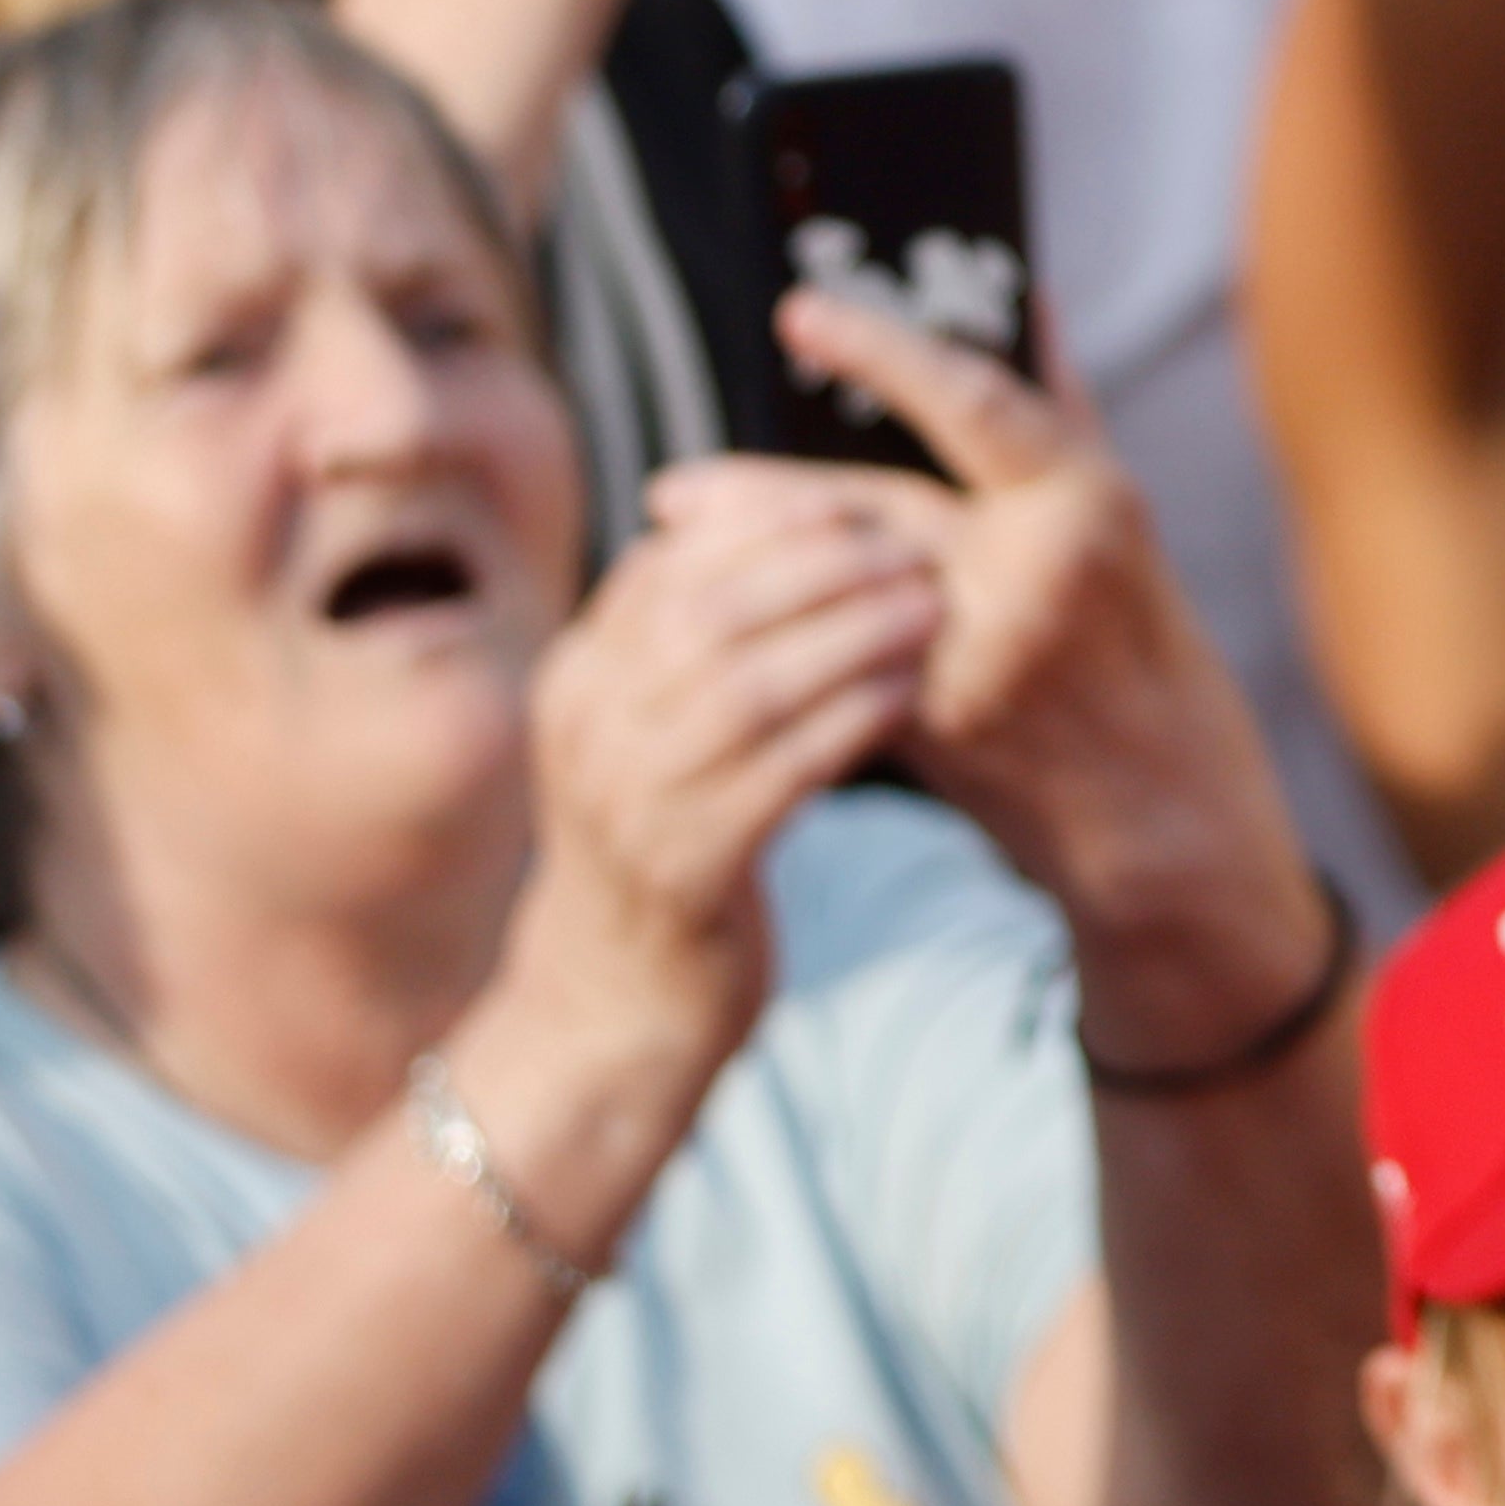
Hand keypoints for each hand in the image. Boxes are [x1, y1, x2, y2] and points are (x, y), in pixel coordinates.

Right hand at [480, 466, 946, 1108]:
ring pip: (747, 691)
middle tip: (913, 549)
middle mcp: (588, 735)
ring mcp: (626, 808)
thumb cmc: (660, 836)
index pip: (671, 566)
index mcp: (577, 681)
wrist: (614, 1001)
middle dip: (821, 570)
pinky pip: (777, 778)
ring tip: (928, 613)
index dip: (768, 525)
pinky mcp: (683, 875)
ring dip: (850, 641)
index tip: (856, 504)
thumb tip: (767, 518)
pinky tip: (904, 698)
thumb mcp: (642, 729)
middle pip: (711, 616)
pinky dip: (846, 726)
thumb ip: (684, 638)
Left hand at [747, 292, 1316, 1034]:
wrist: (1156, 797)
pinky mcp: (937, 725)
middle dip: (760, 497)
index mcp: (1085, 505)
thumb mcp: (1117, 513)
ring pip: (836, 590)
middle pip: (870, 510)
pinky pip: (840, 664)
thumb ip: (1061, 406)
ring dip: (747, 567)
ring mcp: (977, 656)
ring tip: (680, 541)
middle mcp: (1028, 576)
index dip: (883, 353)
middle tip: (675, 486)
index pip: (971, 403)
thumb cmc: (1140, 634)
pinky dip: (780, 636)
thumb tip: (1024, 294)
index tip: (800, 314)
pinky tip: (724, 621)